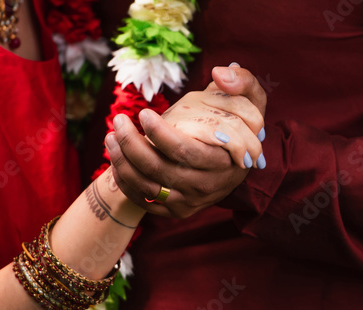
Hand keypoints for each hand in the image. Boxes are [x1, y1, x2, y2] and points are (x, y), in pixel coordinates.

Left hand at [106, 64, 267, 217]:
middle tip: (119, 120)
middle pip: (159, 169)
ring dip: (122, 161)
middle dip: (131, 143)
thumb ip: (244, 80)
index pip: (185, 151)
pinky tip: (117, 158)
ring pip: (147, 186)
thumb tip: (219, 73)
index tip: (143, 113)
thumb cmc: (237, 123)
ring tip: (111, 135)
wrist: (234, 162)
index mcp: (224, 160)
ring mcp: (191, 201)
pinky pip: (144, 201)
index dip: (159, 134)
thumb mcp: (251, 99)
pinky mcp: (177, 211)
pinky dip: (125, 181)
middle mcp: (207, 185)